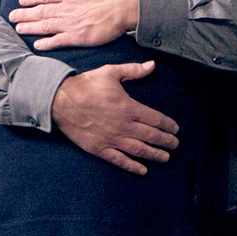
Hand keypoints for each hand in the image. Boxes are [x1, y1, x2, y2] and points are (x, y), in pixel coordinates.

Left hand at [9, 0, 138, 50]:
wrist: (126, 5)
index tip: (21, 0)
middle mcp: (67, 8)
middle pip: (40, 11)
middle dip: (24, 14)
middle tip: (12, 17)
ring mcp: (71, 23)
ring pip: (45, 25)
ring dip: (30, 27)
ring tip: (18, 29)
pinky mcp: (78, 36)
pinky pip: (58, 41)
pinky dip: (46, 43)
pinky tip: (37, 45)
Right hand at [52, 61, 178, 174]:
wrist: (61, 101)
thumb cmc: (87, 85)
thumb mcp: (111, 72)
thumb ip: (133, 70)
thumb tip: (152, 64)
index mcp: (128, 108)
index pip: (155, 119)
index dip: (168, 125)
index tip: (175, 129)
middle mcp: (123, 126)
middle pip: (151, 136)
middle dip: (166, 141)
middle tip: (175, 144)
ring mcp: (112, 139)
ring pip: (139, 150)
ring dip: (155, 154)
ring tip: (166, 157)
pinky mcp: (99, 148)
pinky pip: (119, 160)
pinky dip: (132, 166)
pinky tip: (143, 170)